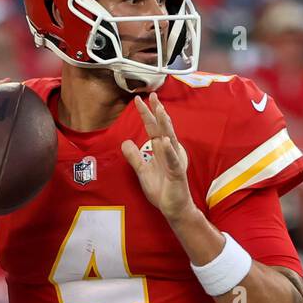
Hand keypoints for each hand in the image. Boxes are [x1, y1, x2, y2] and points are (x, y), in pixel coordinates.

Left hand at [122, 92, 193, 222]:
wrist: (173, 207)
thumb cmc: (161, 189)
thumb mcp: (142, 171)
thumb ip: (134, 157)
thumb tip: (125, 142)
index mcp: (160, 150)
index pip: (152, 128)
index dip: (146, 114)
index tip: (139, 100)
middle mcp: (169, 151)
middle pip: (162, 128)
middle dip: (157, 112)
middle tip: (152, 96)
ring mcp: (174, 161)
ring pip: (170, 138)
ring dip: (165, 125)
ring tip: (160, 110)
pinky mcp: (177, 173)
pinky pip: (173, 160)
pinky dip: (169, 151)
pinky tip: (165, 141)